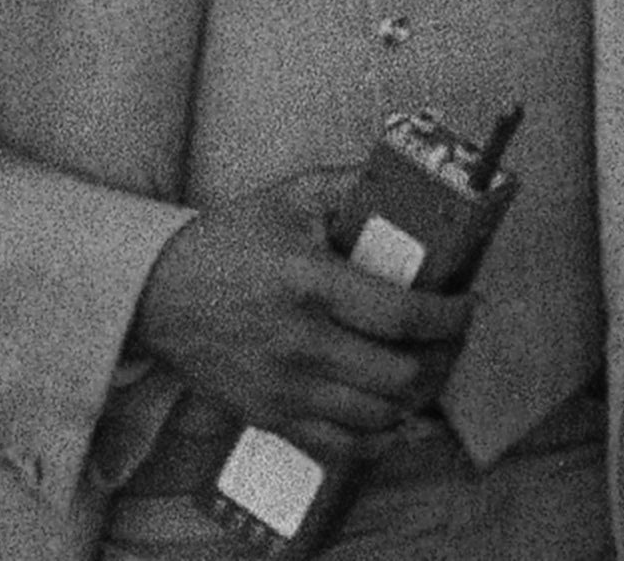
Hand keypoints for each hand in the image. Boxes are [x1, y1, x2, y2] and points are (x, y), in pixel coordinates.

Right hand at [131, 167, 468, 457]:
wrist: (156, 294)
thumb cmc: (231, 241)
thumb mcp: (293, 196)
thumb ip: (357, 184)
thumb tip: (420, 178)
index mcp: (311, 284)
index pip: (402, 315)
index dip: (450, 317)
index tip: (468, 303)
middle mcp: (299, 343)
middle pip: (399, 374)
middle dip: (444, 357)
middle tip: (455, 337)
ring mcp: (282, 387)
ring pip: (377, 416)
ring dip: (418, 397)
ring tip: (431, 368)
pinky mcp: (267, 416)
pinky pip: (340, 446)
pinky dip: (380, 439)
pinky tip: (401, 418)